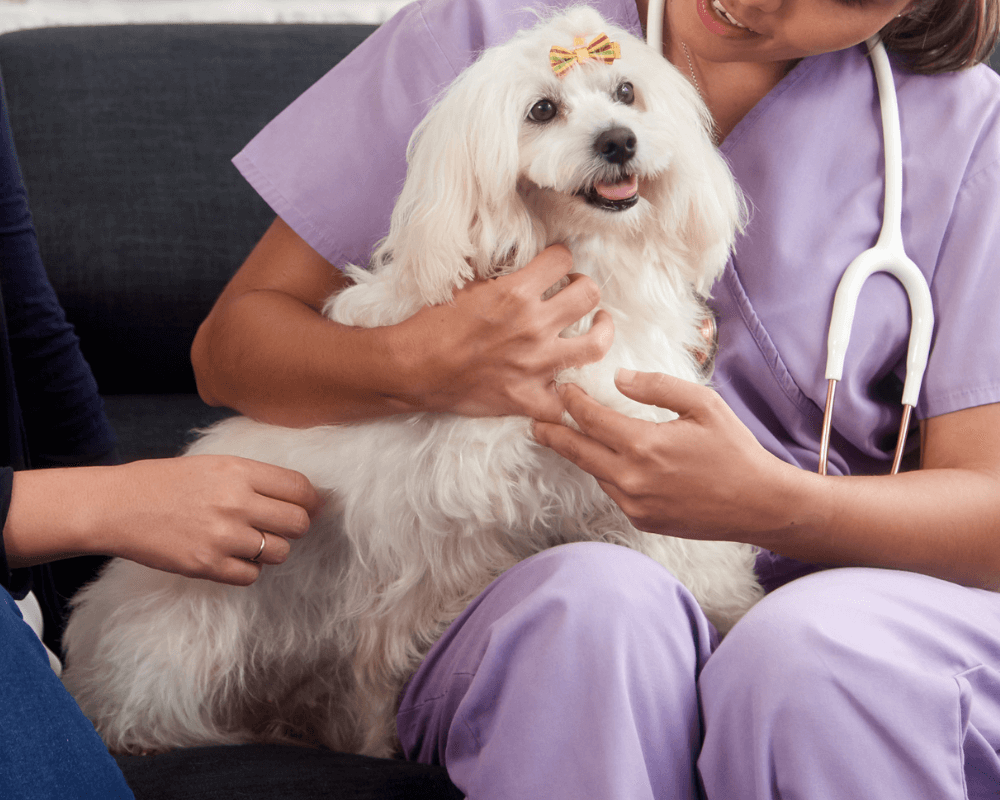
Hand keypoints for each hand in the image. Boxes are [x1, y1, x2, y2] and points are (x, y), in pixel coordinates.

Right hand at [6, 456, 323, 585]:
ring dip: (272, 549)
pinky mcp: (207, 565)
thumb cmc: (165, 482)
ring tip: (251, 541)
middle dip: (296, 526)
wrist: (117, 506)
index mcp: (239, 471)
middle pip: (298, 523)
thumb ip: (255, 478)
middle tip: (281, 526)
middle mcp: (236, 502)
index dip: (312, 500)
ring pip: (280, 552)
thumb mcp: (214, 464)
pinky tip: (232, 557)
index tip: (310, 507)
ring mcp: (222, 536)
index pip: (300, 488)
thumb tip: (300, 496)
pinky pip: (252, 575)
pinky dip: (248, 569)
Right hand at [397, 245, 614, 422]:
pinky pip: (567, 402)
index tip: (556, 265)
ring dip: (601, 331)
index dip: (560, 258)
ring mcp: (535, 364)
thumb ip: (501, 275)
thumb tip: (522, 261)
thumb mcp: (466, 285)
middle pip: (589, 294)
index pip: (562, 259)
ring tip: (597, 326)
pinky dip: (570, 395)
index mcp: (516, 292)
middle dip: (586, 288)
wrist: (413, 369)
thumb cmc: (432, 326)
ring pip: (596, 344)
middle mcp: (533, 326)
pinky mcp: (529, 398)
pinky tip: (570, 383)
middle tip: (577, 293)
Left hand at [533, 369, 793, 539]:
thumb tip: (619, 378)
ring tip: (565, 436)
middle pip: (578, 452)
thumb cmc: (734, 450)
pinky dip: (606, 473)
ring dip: (581, 454)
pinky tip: (607, 460)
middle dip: (553, 434)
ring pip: (595, 472)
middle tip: (534, 422)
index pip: (591, 419)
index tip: (562, 389)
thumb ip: (657, 387)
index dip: (572, 402)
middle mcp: (632, 478)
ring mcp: (635, 504)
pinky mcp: (642, 520)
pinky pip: (613, 491)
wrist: (759, 504)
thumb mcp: (703, 404)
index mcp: (644, 445)